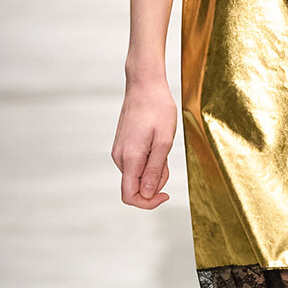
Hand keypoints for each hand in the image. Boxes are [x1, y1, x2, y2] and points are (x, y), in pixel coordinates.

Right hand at [111, 78, 176, 208]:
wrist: (144, 85)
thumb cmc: (157, 108)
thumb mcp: (164, 141)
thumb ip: (155, 170)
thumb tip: (148, 194)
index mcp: (129, 158)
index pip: (130, 196)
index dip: (148, 202)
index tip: (165, 194)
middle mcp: (119, 157)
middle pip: (136, 187)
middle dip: (155, 182)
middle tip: (168, 159)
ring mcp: (119, 151)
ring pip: (137, 175)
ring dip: (153, 169)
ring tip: (163, 146)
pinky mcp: (122, 146)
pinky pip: (135, 163)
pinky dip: (149, 160)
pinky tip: (156, 142)